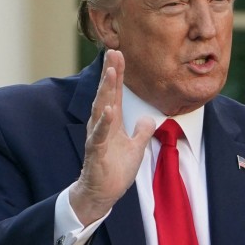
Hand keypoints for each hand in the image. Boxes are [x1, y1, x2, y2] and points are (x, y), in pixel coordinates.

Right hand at [69, 50, 155, 224]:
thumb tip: (148, 119)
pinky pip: (100, 135)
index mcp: (112, 122)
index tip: (119, 54)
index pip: (115, 93)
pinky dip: (105, 122)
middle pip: (107, 94)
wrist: (102, 192)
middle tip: (114, 52)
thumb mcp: (135, 147)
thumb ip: (141, 132)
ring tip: (111, 72)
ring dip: (106, 90)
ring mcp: (97, 137)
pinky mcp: (96, 151)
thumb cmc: (115, 169)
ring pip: (101, 109)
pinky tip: (109, 109)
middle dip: (111, 73)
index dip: (118, 74)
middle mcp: (102, 125)